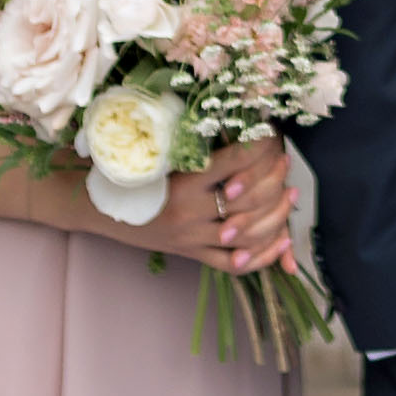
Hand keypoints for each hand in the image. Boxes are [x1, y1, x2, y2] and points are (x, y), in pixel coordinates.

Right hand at [147, 141, 295, 275]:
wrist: (104, 210)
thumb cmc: (135, 176)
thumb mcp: (164, 156)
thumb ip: (200, 148)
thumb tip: (241, 130)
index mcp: (184, 182)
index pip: (235, 163)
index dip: (260, 149)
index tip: (273, 137)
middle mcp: (190, 212)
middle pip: (248, 201)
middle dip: (275, 181)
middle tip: (286, 164)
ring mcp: (192, 238)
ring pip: (247, 234)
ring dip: (276, 216)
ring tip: (290, 196)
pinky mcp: (192, 255)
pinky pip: (233, 264)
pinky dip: (262, 256)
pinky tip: (282, 243)